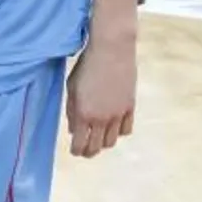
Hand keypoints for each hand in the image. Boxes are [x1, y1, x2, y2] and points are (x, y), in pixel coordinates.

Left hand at [66, 32, 135, 157]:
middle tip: (85, 150)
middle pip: (96, 148)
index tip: (74, 150)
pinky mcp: (130, 107)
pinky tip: (113, 126)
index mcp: (83, 114)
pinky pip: (126, 130)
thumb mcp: (72, 87)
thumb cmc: (87, 65)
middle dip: (89, 152)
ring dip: (103, 142)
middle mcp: (101, 118)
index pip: (79, 145)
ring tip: (98, 138)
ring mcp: (117, 114)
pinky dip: (119, 132)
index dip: (76, 151)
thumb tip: (74, 129)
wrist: (112, 50)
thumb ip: (71, 110)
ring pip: (111, 141)